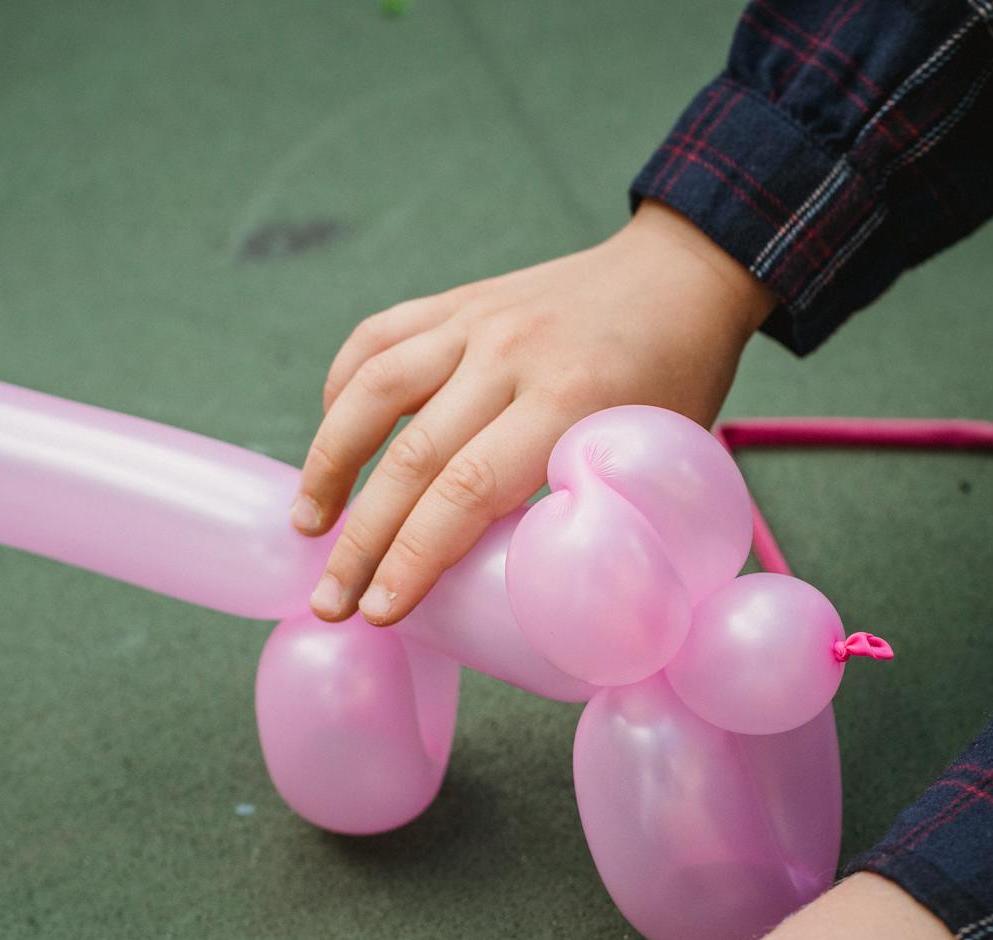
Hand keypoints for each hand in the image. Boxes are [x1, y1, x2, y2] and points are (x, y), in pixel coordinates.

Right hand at [293, 200, 775, 625]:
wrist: (683, 273)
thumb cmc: (680, 380)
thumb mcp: (657, 455)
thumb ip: (600, 515)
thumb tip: (545, 602)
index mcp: (570, 401)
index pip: (466, 493)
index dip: (413, 560)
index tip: (381, 612)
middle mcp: (511, 354)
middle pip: (411, 457)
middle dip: (362, 542)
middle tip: (333, 602)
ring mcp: (476, 319)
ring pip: (373, 390)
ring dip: (328, 463)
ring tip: (309, 526)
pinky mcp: (458, 300)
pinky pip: (378, 338)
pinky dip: (342, 389)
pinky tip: (329, 438)